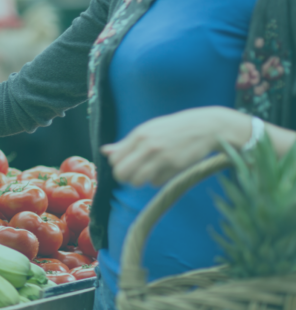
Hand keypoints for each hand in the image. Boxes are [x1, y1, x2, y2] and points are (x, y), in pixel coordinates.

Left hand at [100, 107, 246, 187]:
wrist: (206, 127)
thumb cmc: (173, 129)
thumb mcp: (149, 130)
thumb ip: (126, 143)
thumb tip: (104, 151)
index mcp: (139, 135)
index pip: (114, 160)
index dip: (118, 166)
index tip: (126, 165)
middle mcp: (148, 146)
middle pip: (122, 174)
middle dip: (125, 178)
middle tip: (133, 175)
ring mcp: (162, 157)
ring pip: (138, 181)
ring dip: (140, 181)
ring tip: (148, 173)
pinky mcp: (174, 166)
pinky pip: (156, 182)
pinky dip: (157, 180)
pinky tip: (165, 170)